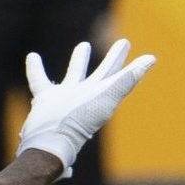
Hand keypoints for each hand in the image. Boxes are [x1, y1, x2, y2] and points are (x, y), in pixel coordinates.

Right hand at [17, 38, 157, 177]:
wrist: (51, 141)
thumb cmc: (80, 121)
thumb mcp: (108, 97)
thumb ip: (127, 79)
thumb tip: (151, 59)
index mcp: (103, 97)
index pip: (124, 77)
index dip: (136, 66)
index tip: (149, 57)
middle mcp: (88, 96)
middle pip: (105, 73)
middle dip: (115, 58)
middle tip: (125, 43)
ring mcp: (67, 96)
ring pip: (75, 73)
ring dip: (80, 60)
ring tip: (85, 45)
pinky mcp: (45, 98)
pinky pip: (39, 79)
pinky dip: (35, 68)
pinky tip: (33, 56)